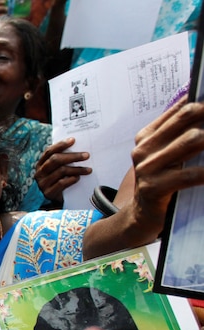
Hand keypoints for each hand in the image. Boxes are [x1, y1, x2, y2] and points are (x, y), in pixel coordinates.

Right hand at [34, 138, 91, 202]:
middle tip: (86, 155)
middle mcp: (39, 173)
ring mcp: (42, 183)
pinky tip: (78, 178)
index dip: (61, 145)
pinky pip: (62, 183)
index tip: (73, 140)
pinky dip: (72, 179)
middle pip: (55, 160)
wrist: (55, 201)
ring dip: (77, 169)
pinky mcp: (48, 193)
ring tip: (88, 169)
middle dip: (73, 156)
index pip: (49, 151)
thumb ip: (61, 160)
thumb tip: (75, 145)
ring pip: (61, 171)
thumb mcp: (57, 170)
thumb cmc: (59, 181)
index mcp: (40, 164)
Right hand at [129, 97, 203, 215]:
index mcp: (146, 136)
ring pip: (190, 140)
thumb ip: (178, 133)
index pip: (180, 108)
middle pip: (186, 118)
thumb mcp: (165, 154)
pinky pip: (191, 174)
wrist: (142, 215)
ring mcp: (147, 167)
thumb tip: (201, 107)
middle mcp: (144, 148)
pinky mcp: (154, 187)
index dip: (203, 103)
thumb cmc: (162, 181)